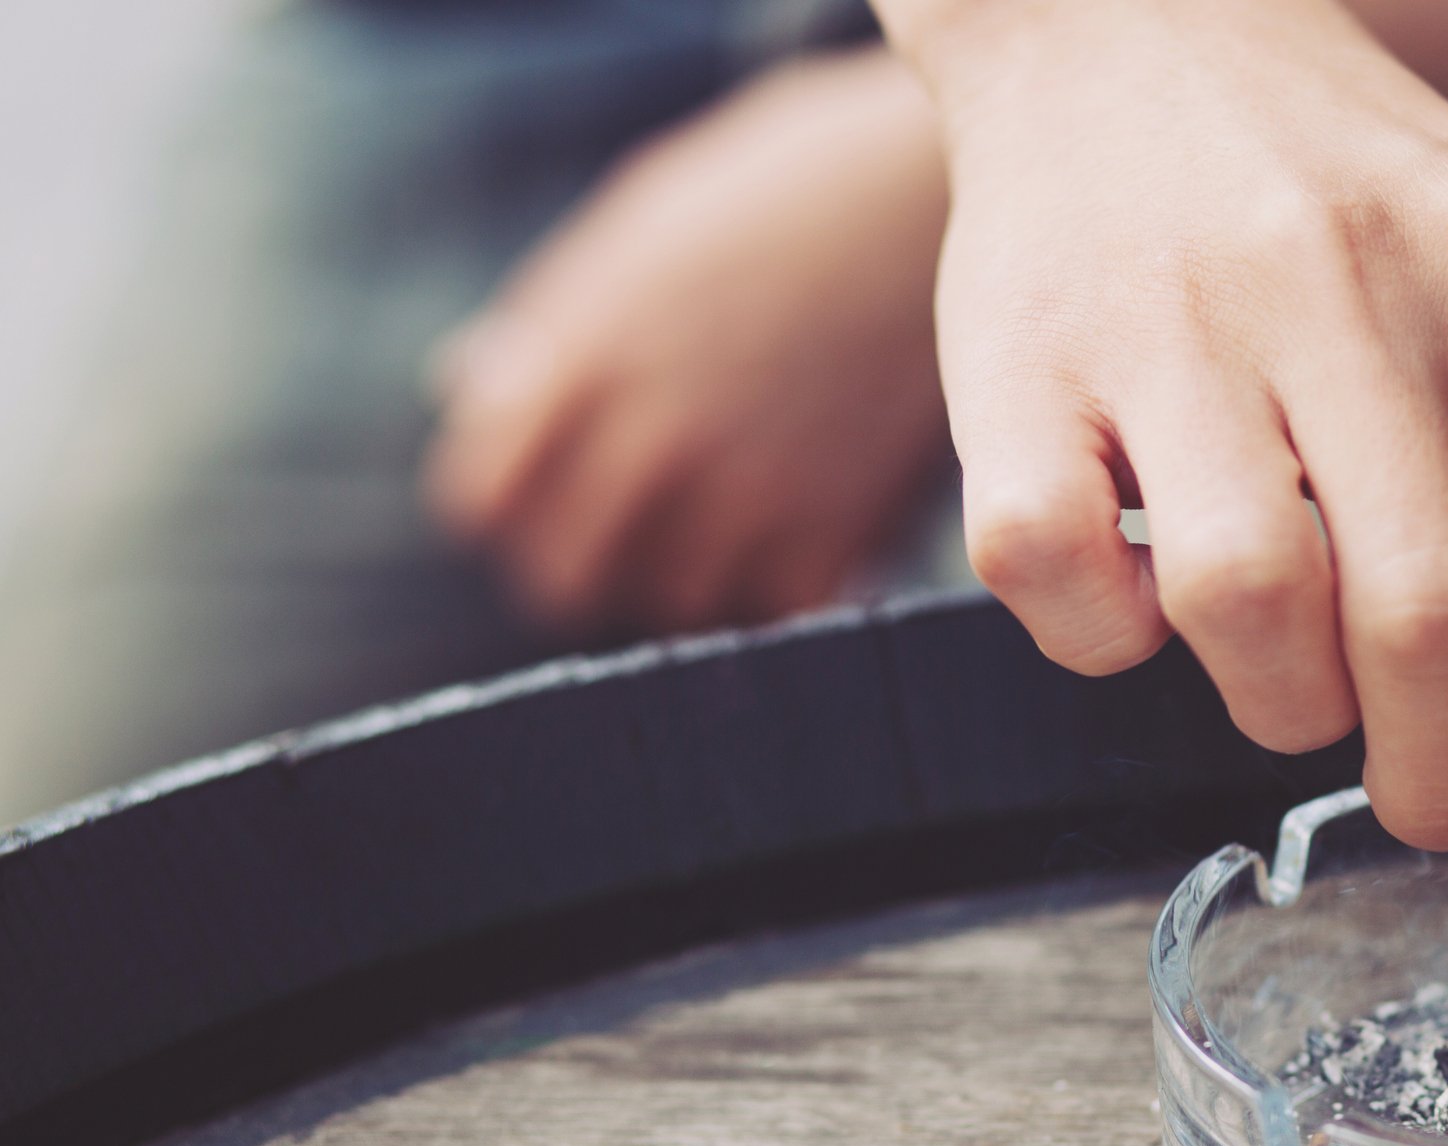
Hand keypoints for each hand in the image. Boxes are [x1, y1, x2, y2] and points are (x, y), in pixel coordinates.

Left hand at [425, 48, 949, 631]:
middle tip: (621, 532)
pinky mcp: (840, 527)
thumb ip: (554, 319)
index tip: (536, 492)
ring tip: (722, 522)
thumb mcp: (644, 224)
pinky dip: (783, 581)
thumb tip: (464, 385)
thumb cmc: (784, 189)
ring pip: (673, 601)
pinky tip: (801, 527)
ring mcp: (749, 491)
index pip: (483, 500)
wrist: (937, 194)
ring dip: (687, 573)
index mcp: (584, 355)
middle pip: (564, 576)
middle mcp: (654, 435)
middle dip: (582, 558)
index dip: (502, 503)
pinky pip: (777, 607)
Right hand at [882, 0, 1447, 918]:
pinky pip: (1057, 577)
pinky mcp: (1010, 357)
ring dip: (1277, 707)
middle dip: (1444, 782)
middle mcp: (1341, 283)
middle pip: (1431, 624)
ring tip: (1281, 665)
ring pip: (1247, 611)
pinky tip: (1132, 591)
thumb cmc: (1324, 191)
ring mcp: (1165, 315)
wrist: (1126, 22)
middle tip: (1430, 809)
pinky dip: (1100, 639)